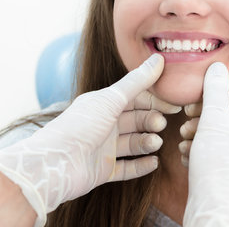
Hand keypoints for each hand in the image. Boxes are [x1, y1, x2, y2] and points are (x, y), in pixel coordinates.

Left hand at [0, 54, 179, 226]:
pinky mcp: (102, 170)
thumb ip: (136, 82)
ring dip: (147, 142)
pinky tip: (153, 162)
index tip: (173, 105)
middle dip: (150, 121)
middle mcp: (103, 124)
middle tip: (160, 124)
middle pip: (135, 120)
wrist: (54, 164)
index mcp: (103, 104)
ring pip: (133, 143)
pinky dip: (141, 165)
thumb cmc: (79, 126)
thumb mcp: (110, 100)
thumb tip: (158, 59)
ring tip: (155, 142)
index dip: (153, 100)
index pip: (134, 98)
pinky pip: (127, 167)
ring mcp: (103, 148)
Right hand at [182, 62, 228, 225]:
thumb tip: (218, 66)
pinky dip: (202, 155)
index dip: (209, 100)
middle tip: (185, 127)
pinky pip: (218, 158)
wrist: (215, 210)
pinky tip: (189, 159)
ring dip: (198, 138)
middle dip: (201, 121)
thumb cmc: (215, 164)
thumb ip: (214, 90)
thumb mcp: (212, 119)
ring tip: (185, 144)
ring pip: (219, 139)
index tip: (191, 108)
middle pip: (225, 120)